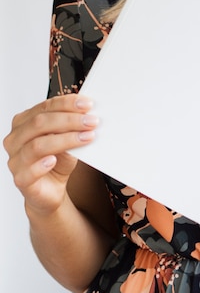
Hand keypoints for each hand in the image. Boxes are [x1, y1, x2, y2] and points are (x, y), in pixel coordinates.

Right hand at [3, 95, 97, 214]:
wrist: (51, 189)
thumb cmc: (57, 160)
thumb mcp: (67, 138)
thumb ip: (71, 126)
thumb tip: (87, 115)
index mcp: (24, 122)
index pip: (45, 107)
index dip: (67, 103)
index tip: (87, 104)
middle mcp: (16, 139)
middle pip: (40, 123)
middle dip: (69, 120)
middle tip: (91, 121)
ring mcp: (15, 159)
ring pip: (37, 145)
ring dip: (65, 140)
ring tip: (85, 138)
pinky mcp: (21, 180)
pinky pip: (29, 171)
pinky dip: (43, 164)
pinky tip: (54, 160)